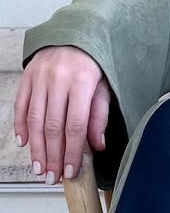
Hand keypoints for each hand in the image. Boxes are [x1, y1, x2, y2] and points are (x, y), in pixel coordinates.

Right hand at [13, 46, 110, 182]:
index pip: (76, 126)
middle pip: (53, 126)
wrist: (75, 35)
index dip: (72, 151)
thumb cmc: (95, 65)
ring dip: (36, 147)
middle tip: (52, 177)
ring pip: (35, 119)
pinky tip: (25, 144)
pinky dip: (21, 126)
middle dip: (52, 155)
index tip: (70, 171)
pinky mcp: (27, 77)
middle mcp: (58, 80)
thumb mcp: (106, 89)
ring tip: (39, 168)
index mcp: (82, 83)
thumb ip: (99, 117)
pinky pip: (21, 105)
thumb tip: (96, 146)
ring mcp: (40, 78)